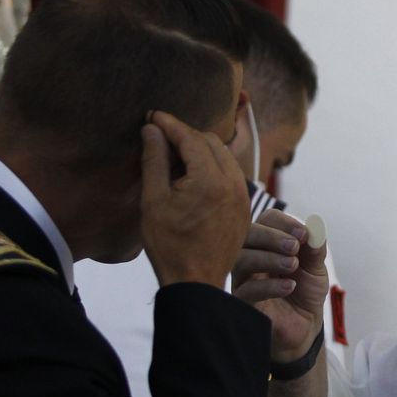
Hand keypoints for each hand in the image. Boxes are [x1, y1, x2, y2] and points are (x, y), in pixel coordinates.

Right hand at [140, 110, 249, 287]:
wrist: (196, 282)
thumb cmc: (170, 245)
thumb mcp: (153, 201)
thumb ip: (154, 160)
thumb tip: (151, 129)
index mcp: (211, 179)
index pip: (190, 138)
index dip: (170, 124)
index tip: (152, 115)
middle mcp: (234, 182)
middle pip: (210, 141)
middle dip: (185, 134)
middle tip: (160, 135)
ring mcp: (243, 194)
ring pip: (223, 155)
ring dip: (200, 149)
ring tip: (174, 154)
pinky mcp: (244, 206)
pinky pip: (230, 173)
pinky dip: (213, 165)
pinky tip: (192, 174)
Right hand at [232, 209, 327, 360]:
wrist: (304, 326)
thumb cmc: (305, 291)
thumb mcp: (316, 267)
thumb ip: (315, 247)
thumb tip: (314, 227)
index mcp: (268, 242)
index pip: (266, 219)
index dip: (284, 222)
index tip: (304, 234)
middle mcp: (251, 256)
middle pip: (247, 235)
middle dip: (272, 236)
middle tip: (295, 247)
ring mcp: (244, 279)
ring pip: (241, 260)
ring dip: (268, 258)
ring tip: (293, 266)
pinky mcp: (243, 303)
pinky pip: (246, 290)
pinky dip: (269, 286)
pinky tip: (289, 287)